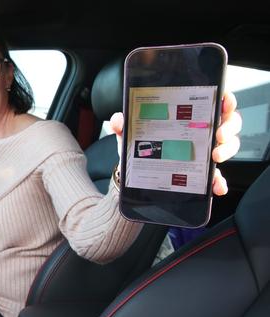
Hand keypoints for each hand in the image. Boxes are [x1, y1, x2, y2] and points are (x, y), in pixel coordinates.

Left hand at [108, 91, 240, 195]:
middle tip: (218, 134)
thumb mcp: (129, 133)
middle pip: (228, 122)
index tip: (223, 102)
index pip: (213, 101)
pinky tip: (217, 186)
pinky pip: (217, 177)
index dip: (224, 99)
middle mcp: (200, 132)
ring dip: (227, 150)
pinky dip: (219, 182)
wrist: (135, 176)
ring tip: (215, 156)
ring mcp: (204, 153)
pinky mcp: (201, 174)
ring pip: (228, 146)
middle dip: (229, 126)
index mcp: (187, 117)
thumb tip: (119, 119)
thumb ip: (122, 124)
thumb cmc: (138, 147)